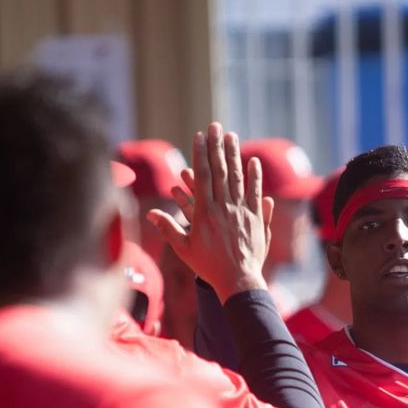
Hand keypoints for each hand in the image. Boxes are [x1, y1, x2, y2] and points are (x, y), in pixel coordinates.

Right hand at [147, 122, 273, 303]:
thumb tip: (151, 214)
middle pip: (220, 170)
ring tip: (233, 136)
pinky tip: (253, 161)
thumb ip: (168, 228)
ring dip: (235, 155)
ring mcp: (242, 212)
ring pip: (238, 178)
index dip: (201, 153)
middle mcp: (224, 208)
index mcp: (204, 212)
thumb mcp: (184, 248)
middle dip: (217, 146)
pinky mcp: (256, 219)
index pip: (201, 175)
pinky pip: (256, 194)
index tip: (200, 136)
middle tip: (216, 125)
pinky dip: (255, 177)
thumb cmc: (209, 267)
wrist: (238, 282)